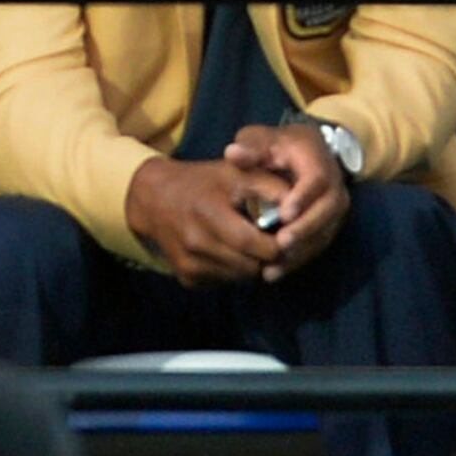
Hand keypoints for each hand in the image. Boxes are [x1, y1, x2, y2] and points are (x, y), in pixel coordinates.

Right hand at [126, 154, 288, 288]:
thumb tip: (301, 204)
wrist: (154, 198)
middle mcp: (196, 244)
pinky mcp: (186, 279)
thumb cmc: (203, 182)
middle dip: (269, 258)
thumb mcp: (236, 172)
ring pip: (240, 279)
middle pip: (251, 267)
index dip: (279, 245)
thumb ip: (270, 185)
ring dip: (253, 266)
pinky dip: (235, 271)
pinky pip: (224, 282)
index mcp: (210, 214)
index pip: (257, 245)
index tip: (288, 236)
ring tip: (256, 246)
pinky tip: (233, 252)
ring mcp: (189, 265)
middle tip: (278, 244)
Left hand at [223, 120, 354, 273]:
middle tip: (280, 244)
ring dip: (301, 251)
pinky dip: (298, 259)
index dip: (303, 198)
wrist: (302, 154)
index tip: (284, 214)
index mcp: (317, 158)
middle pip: (328, 210)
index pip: (317, 179)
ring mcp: (334, 207)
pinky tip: (276, 272)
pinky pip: (318, 245)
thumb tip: (232, 154)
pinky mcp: (329, 225)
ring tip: (274, 266)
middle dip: (305, 229)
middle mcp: (334, 183)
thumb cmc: (276, 146)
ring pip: (325, 232)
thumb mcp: (261, 138)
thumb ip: (249, 147)